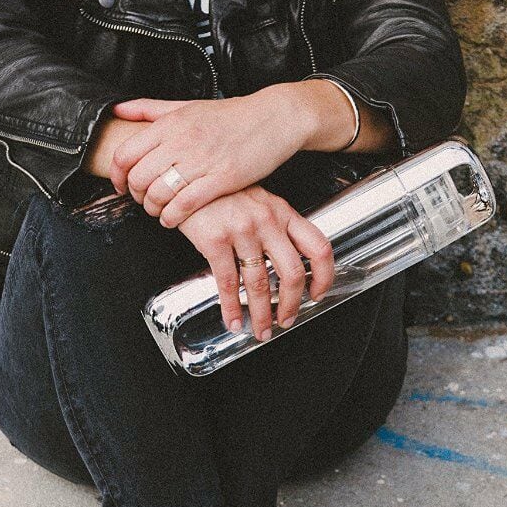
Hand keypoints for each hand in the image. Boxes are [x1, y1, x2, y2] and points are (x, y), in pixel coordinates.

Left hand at [107, 86, 311, 228]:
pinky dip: (173, 217)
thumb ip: (150, 109)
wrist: (274, 118)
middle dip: (136, 196)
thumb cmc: (231, 115)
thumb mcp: (187, 106)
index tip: (121, 185)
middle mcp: (182, 140)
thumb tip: (117, 109)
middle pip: (139, 177)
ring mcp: (203, 160)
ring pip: (160, 193)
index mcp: (171, 122)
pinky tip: (172, 220)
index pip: (125, 153)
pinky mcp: (223, 178)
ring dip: (154, 209)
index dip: (117, 175)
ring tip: (159, 211)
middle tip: (142, 201)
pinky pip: (186, 204)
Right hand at [177, 185, 334, 340]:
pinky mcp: (215, 239)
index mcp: (283, 212)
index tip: (317, 293)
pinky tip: (232, 320)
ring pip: (260, 283)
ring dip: (261, 314)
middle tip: (286, 319)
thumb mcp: (257, 200)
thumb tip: (284, 261)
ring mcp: (242, 230)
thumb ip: (274, 226)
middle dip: (292, 304)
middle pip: (292, 272)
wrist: (183, 177)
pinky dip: (231, 308)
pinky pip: (228, 282)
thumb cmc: (220, 191)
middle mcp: (267, 221)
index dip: (323, 276)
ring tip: (259, 329)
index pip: (317, 246)